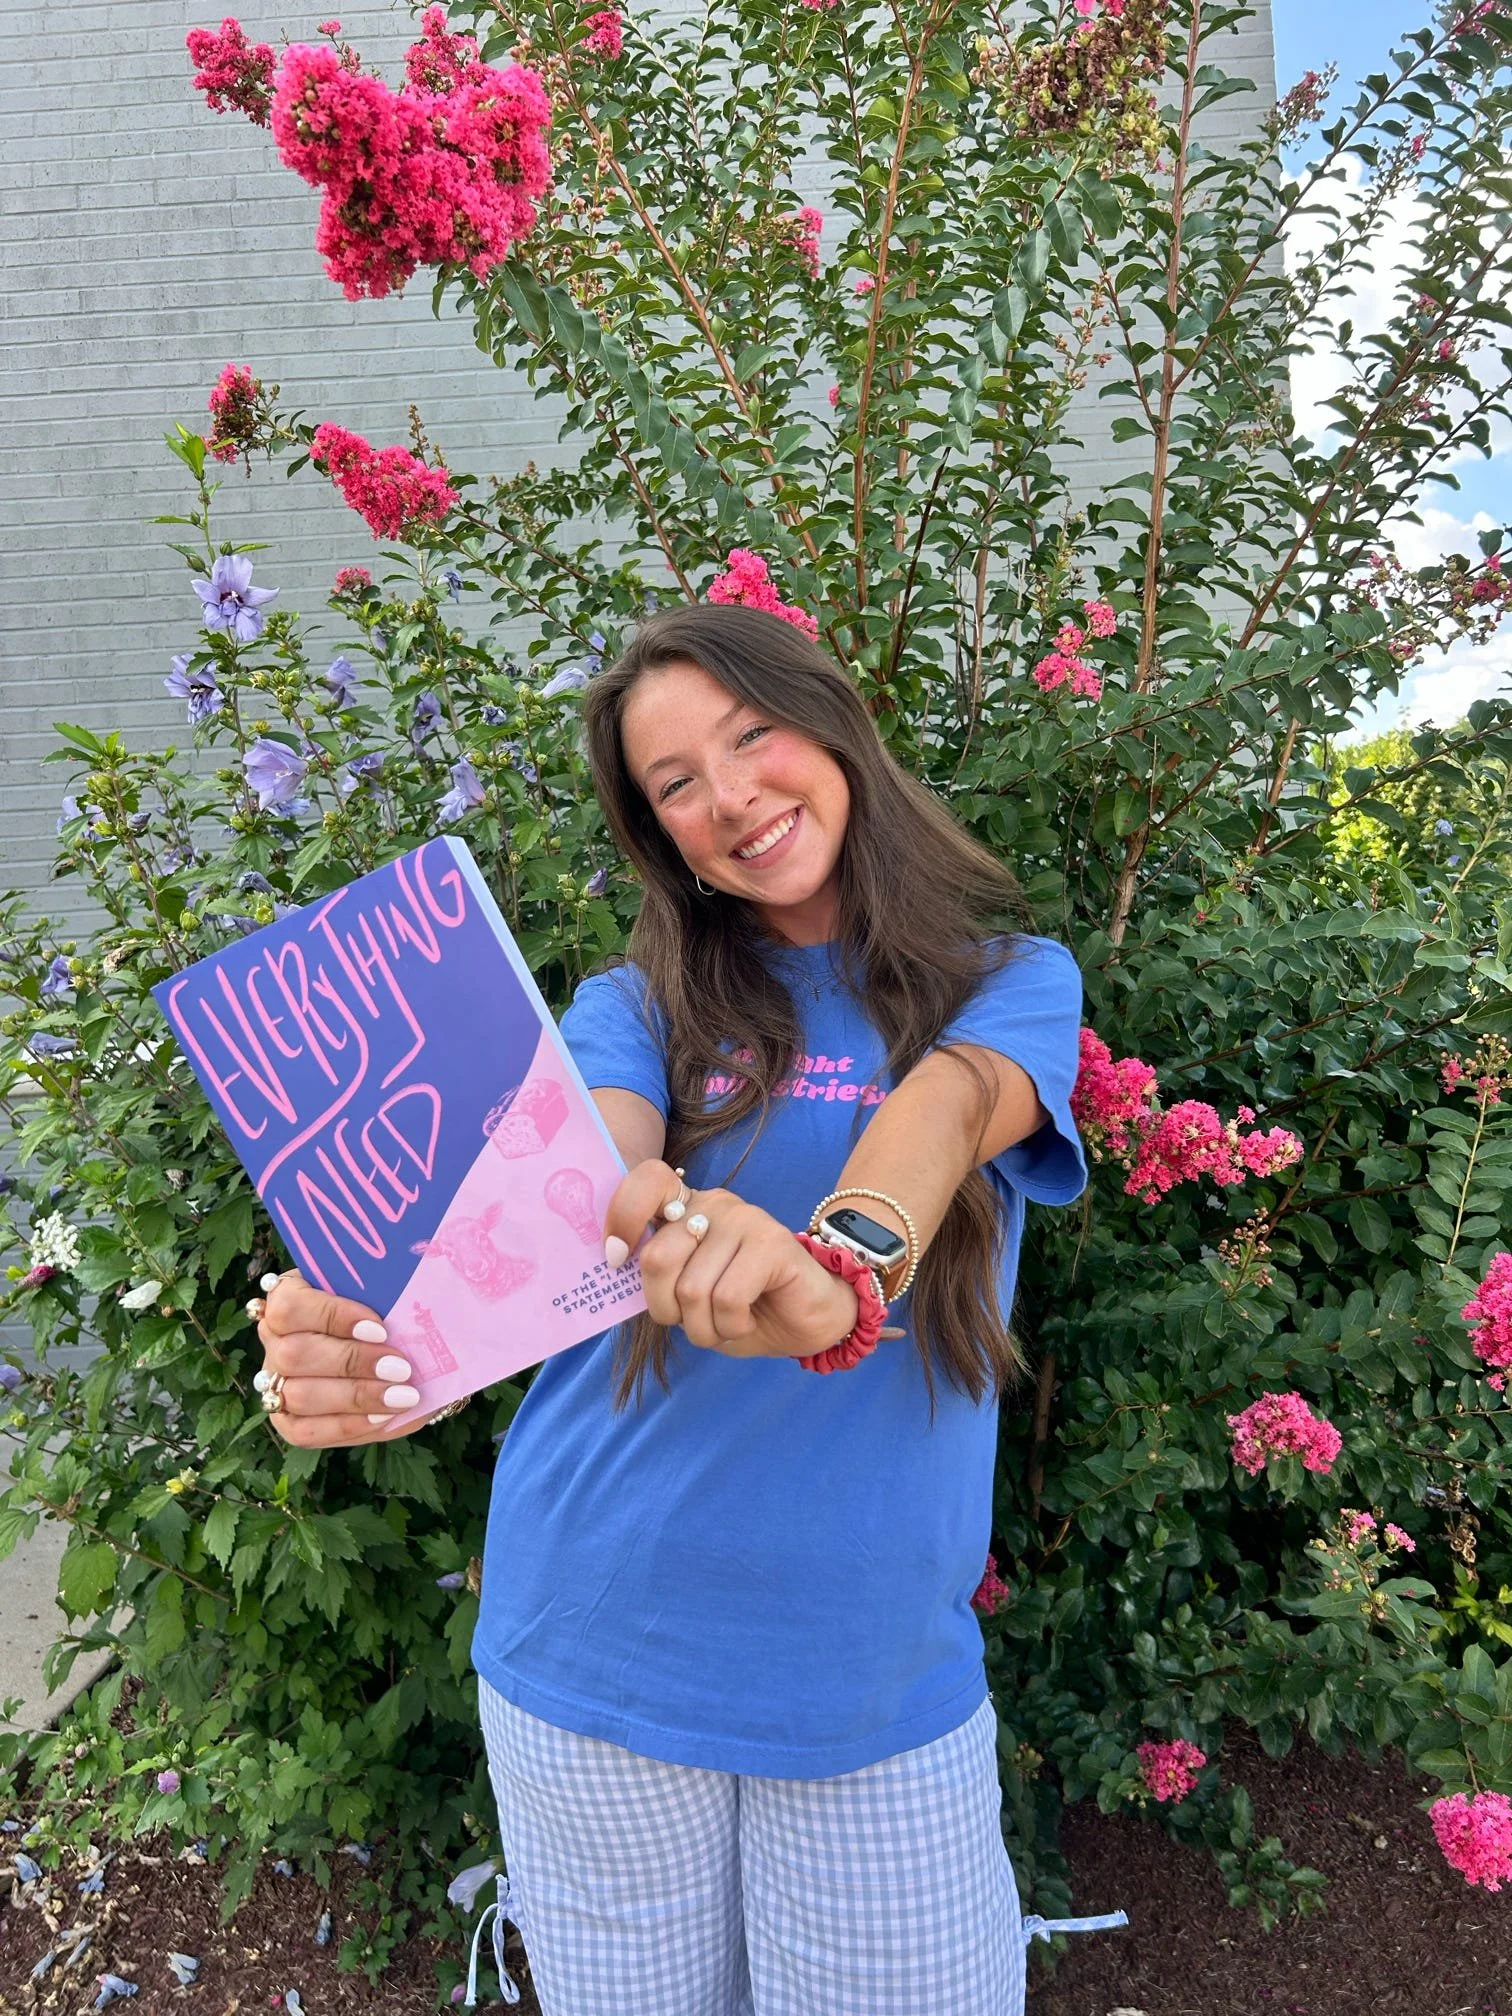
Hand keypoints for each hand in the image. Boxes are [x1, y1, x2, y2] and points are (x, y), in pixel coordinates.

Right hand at [255, 1270, 436, 1446]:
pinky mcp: (287, 1419)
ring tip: (403, 1397)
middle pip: (295, 1355)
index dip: (333, 1317)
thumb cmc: (379, 1304)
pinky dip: (349, 1427)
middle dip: (353, 1363)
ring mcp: (275, 1383)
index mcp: (287, 1296)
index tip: (381, 1328)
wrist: (383, 1341)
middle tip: (401, 1368)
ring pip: (299, 1396)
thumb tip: (419, 1301)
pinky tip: (385, 1418)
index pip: (291, 1306)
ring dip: (356, 1398)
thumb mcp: (378, 1284)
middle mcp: (274, 1340)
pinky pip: (306, 1431)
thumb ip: (384, 1286)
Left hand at [604, 1161, 858, 1359]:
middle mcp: (715, 1205)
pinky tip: (745, 1321)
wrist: (809, 1320)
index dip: (623, 1216)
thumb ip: (659, 1274)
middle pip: (657, 1257)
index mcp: (689, 1208)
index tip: (616, 1257)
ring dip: (703, 1328)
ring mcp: (745, 1220)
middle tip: (692, 1321)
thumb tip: (616, 1260)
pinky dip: (730, 1326)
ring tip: (726, 1324)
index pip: (647, 1181)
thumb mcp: (689, 1295)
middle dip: (666, 1309)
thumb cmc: (744, 1308)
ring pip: (692, 1289)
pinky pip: (727, 1298)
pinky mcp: (772, 1244)